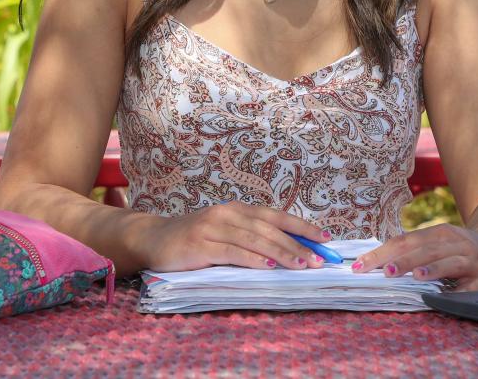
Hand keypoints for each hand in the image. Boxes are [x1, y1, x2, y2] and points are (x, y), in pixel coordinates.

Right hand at [144, 202, 332, 271]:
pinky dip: (253, 259)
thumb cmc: (193, 239)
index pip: (276, 216)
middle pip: (270, 229)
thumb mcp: (224, 232)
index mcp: (237, 209)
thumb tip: (288, 252)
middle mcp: (228, 214)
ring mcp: (213, 228)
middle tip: (319, 259)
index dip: (302, 226)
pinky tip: (269, 267)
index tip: (325, 238)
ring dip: (281, 253)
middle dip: (297, 244)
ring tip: (302, 265)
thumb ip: (250, 238)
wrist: (152, 239)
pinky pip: (232, 252)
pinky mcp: (200, 246)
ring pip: (255, 240)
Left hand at [350, 224, 477, 290]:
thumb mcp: (440, 244)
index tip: (359, 265)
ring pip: (449, 263)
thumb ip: (415, 251)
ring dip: (431, 269)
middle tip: (381, 271)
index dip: (382, 253)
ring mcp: (473, 261)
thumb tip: (377, 264)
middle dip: (402, 261)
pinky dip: (456, 292)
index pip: (405, 241)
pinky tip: (445, 297)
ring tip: (414, 276)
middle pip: (425, 250)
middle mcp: (457, 243)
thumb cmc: (462, 250)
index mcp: (440, 233)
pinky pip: (470, 287)